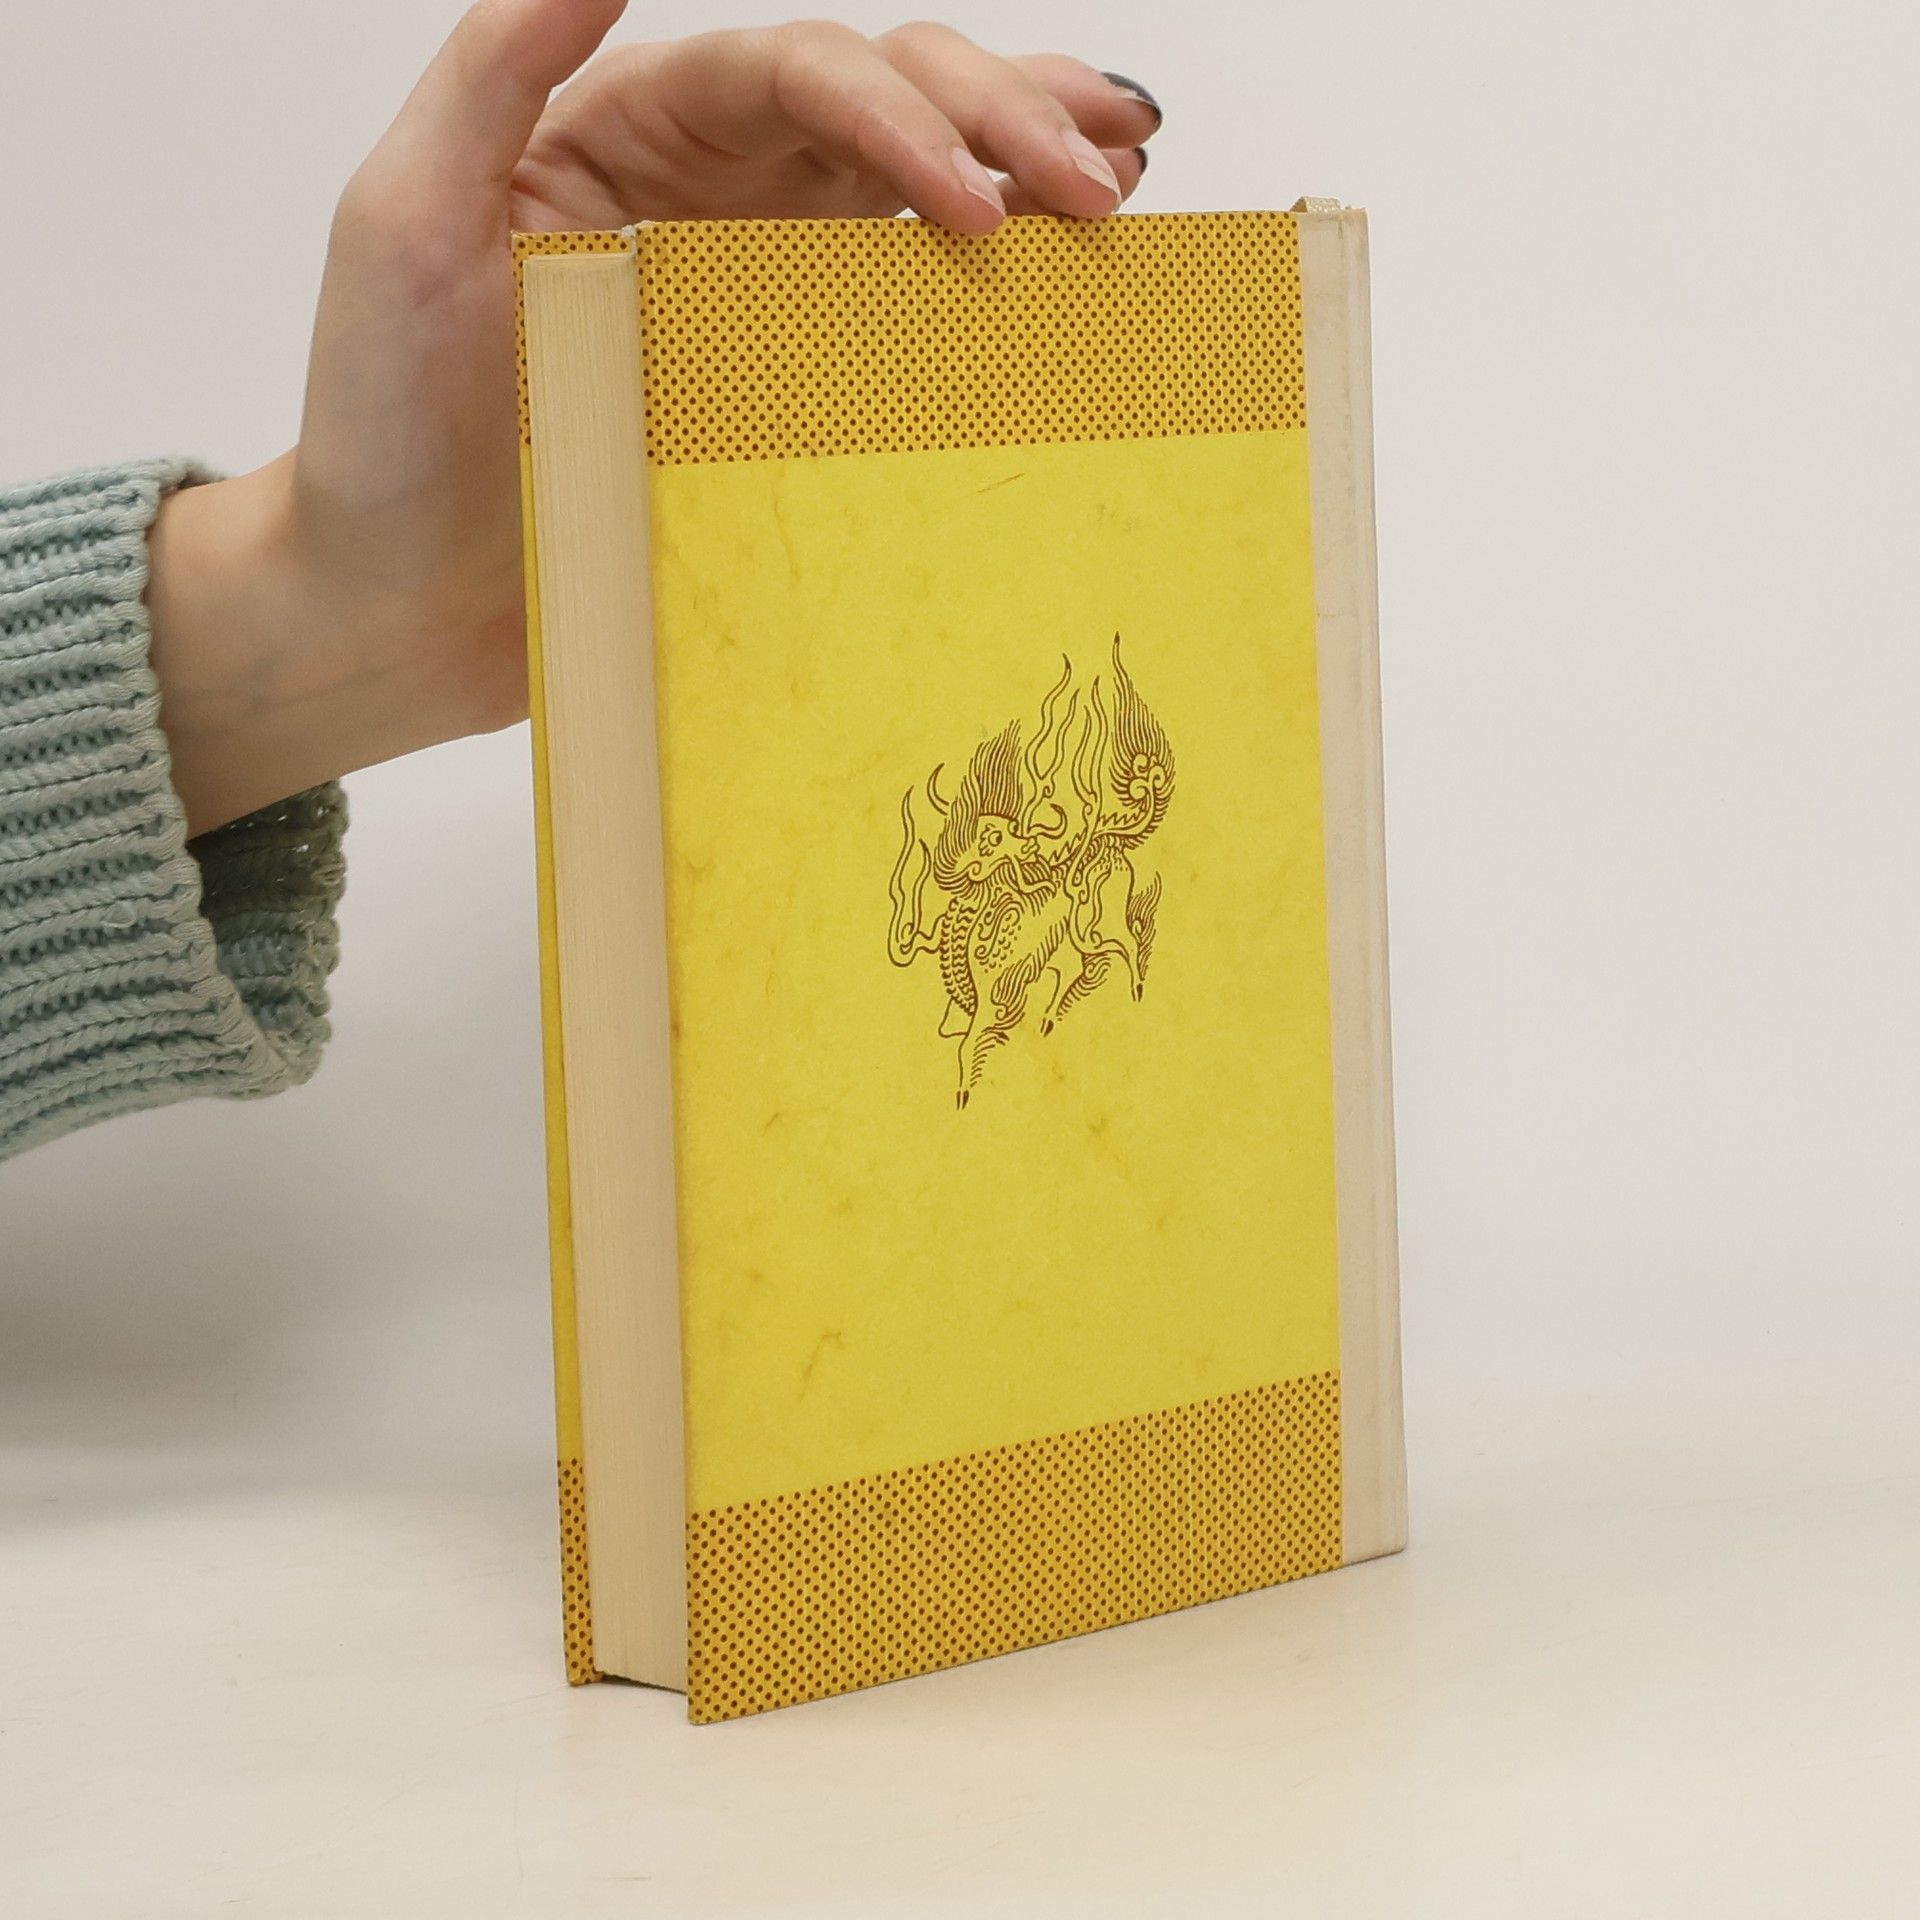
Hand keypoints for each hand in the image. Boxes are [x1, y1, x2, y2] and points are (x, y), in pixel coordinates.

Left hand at [144, 3, 1161, 834]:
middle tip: (1099, 179)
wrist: (397, 606)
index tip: (973, 201)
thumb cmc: (383, 428)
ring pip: (911, 194)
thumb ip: (497, 68)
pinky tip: (1062, 271)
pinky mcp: (780, 397)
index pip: (793, 79)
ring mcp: (754, 297)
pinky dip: (986, 288)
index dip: (898, 114)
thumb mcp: (405, 222)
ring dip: (1021, 167)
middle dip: (997, 122)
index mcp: (628, 139)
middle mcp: (707, 199)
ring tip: (1120, 175)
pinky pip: (897, 321)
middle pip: (880, 107)